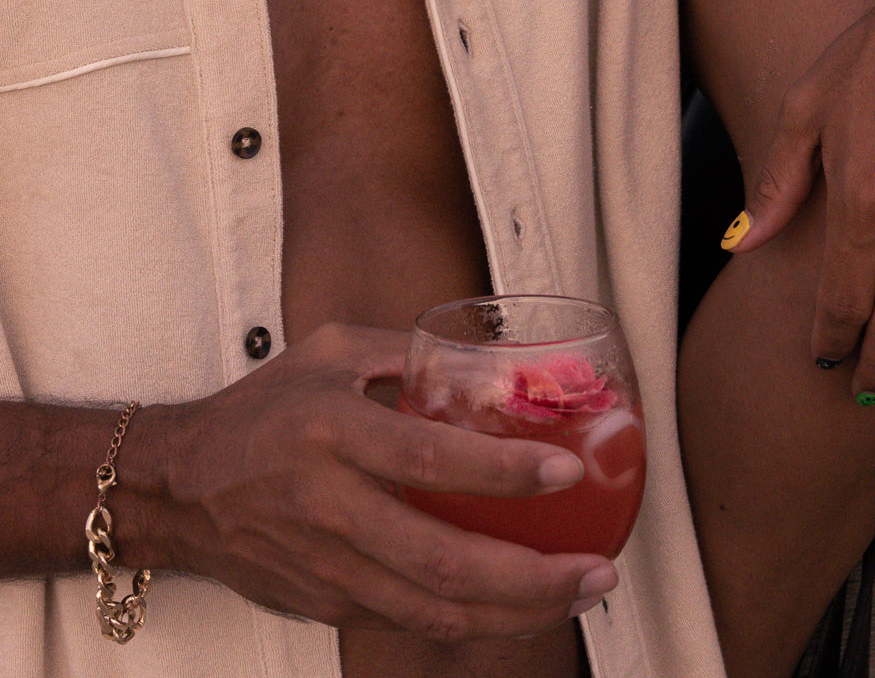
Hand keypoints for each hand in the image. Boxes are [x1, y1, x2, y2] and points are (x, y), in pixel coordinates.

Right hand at [138, 324, 616, 640]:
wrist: (180, 489)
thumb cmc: (264, 409)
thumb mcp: (332, 352)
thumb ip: (410, 352)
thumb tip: (496, 360)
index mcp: (333, 432)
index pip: (428, 458)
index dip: (502, 470)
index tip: (566, 469)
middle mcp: (329, 507)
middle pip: (443, 564)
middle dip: (532, 577)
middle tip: (596, 569)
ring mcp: (327, 568)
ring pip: (434, 611)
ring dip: (515, 612)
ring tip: (577, 593)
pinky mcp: (327, 604)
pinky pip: (411, 620)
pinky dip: (472, 620)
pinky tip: (518, 603)